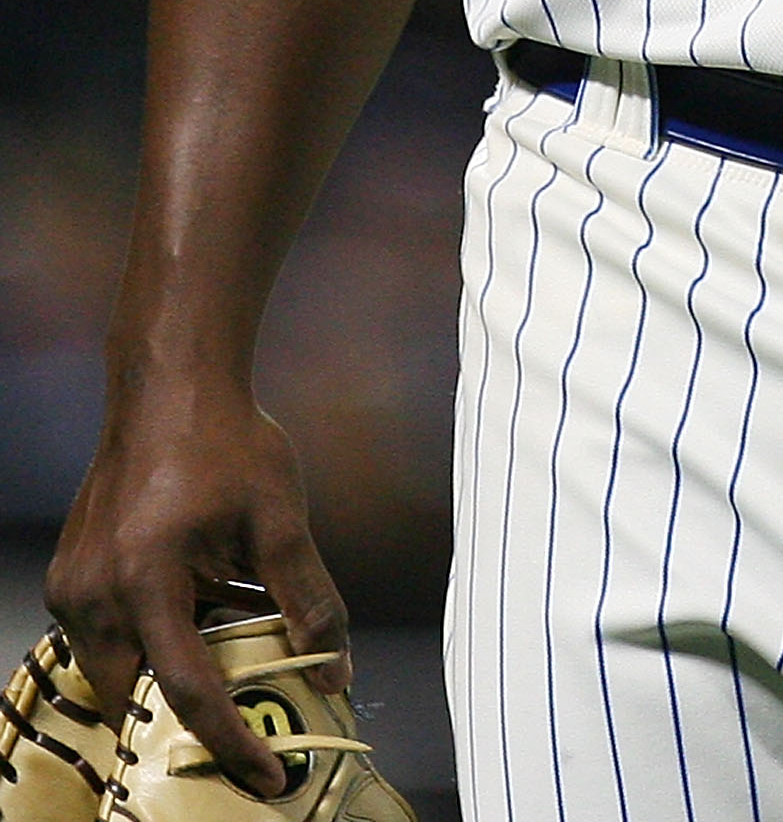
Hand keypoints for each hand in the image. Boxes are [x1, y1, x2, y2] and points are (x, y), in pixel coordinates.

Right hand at [46, 383, 347, 799]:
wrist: (168, 384)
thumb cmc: (226, 440)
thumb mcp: (280, 518)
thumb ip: (309, 599)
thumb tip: (335, 669)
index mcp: (147, 581)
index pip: (189, 693)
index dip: (231, 744)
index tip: (267, 778)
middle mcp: (95, 594)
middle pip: (137, 700)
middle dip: (182, 731)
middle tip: (242, 739)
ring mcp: (73, 586)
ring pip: (114, 675)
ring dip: (162, 683)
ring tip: (223, 670)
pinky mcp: (69, 576)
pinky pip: (103, 639)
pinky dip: (145, 647)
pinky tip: (192, 623)